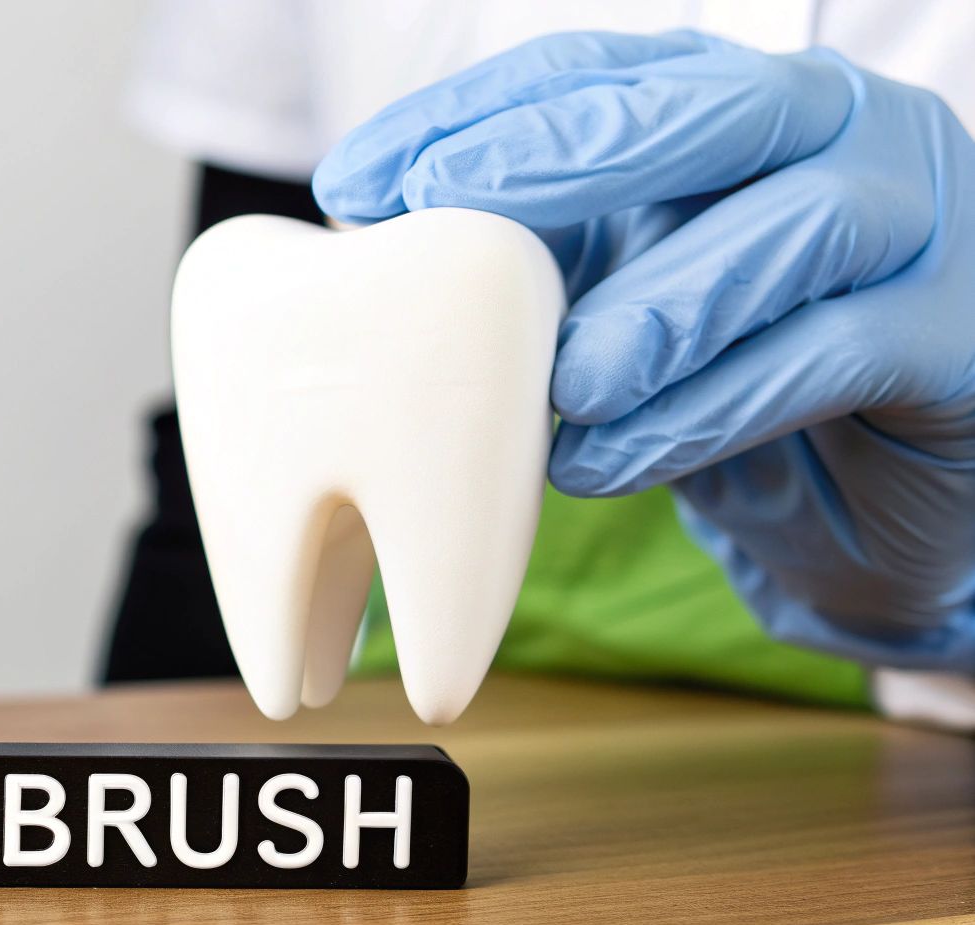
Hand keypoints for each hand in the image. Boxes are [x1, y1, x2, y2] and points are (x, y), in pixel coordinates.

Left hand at [313, 31, 974, 668]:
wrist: (869, 506)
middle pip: (713, 104)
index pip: (601, 73)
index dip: (474, 114)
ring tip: (563, 387)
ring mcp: (922, 218)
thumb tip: (382, 244)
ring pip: (798, 222)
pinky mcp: (956, 333)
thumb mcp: (618, 300)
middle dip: (565, 156)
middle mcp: (842, 132)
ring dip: (658, 304)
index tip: (355, 180)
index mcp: (742, 108)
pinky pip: (836, 351)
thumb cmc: (726, 381)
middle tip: (444, 213)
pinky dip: (710, 409)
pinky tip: (611, 461)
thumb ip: (541, 260)